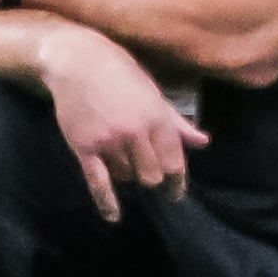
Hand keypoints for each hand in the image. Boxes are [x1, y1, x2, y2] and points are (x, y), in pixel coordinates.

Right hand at [41, 32, 207, 222]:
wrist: (75, 60)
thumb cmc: (118, 71)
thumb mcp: (152, 92)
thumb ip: (176, 122)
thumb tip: (202, 142)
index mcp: (156, 117)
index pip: (174, 162)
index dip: (177, 182)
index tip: (176, 193)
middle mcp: (135, 132)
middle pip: (151, 176)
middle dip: (151, 178)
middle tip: (147, 174)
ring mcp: (108, 141)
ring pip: (126, 176)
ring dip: (127, 174)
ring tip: (121, 159)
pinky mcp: (84, 147)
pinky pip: (98, 182)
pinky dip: (106, 202)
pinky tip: (113, 216)